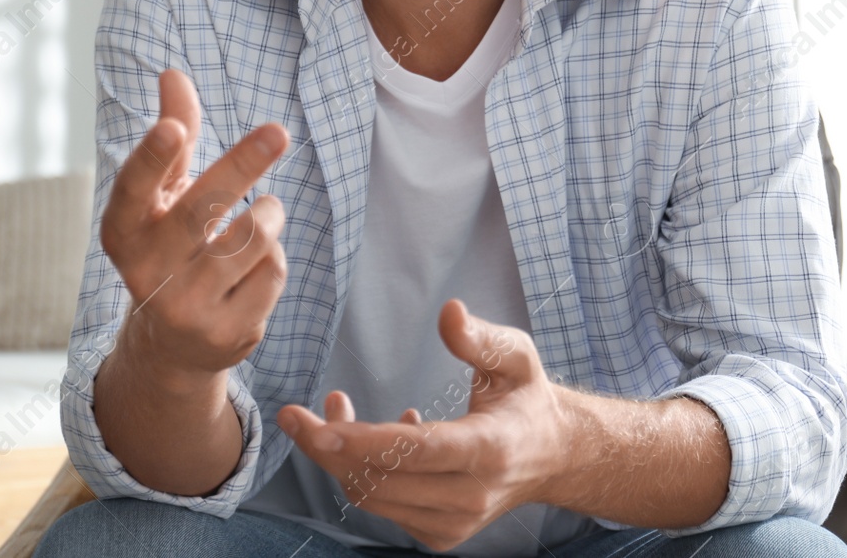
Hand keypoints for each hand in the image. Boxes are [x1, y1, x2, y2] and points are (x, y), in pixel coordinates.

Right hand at [100, 67, 288, 388]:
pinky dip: (274, 255)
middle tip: (278, 131)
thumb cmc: (172, 245)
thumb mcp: (164, 194)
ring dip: (268, 213)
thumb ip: (175, 136)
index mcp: (124, 232)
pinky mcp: (227, 333)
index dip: (151, 158)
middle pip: (202, 209)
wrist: (173, 344)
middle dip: (242, 163)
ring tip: (261, 213)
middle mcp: (146, 273)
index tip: (172, 127)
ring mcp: (186, 308)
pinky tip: (255, 266)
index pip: (134, 189)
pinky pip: (273, 270)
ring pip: (252, 236)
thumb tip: (173, 74)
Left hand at [276, 300, 572, 551]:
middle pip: (380, 480)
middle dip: (328, 447)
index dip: (363, 441)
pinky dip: (362, 473)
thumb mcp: (515, 358)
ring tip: (335, 408)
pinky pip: (382, 506)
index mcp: (490, 450)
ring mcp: (454, 523)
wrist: (551, 457)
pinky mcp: (439, 535)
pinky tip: (378, 437)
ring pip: (372, 497)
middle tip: (295, 415)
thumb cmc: (525, 398)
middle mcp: (470, 496)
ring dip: (339, 456)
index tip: (318, 426)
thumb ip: (480, 338)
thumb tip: (448, 312)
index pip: (417, 452)